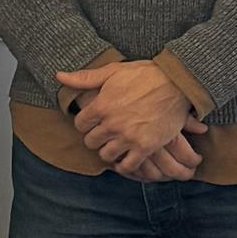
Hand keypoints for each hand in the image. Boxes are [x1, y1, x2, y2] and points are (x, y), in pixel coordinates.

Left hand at [56, 60, 202, 176]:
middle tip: (105, 134)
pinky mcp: (145, 147)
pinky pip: (127, 166)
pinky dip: (125, 165)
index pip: (80, 124)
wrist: (177, 82)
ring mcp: (128, 137)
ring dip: (109, 151)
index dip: (85, 123)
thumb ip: (85, 78)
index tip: (94, 122)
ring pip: (106, 155)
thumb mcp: (113, 71)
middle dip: (96, 138)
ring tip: (116, 145)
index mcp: (101, 105)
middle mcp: (112, 124)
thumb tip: (59, 76)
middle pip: (91, 142)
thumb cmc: (145, 74)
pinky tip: (127, 157)